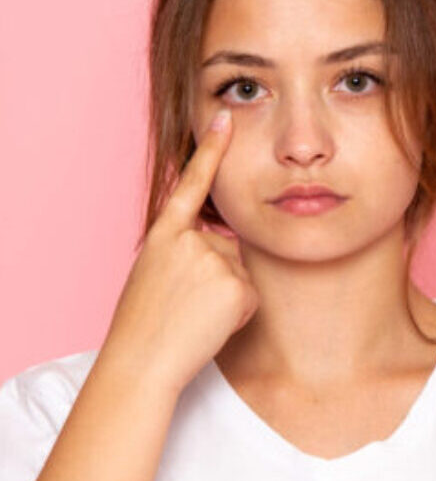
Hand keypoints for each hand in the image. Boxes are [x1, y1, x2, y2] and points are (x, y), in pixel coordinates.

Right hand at [100, 108, 258, 393]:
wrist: (140, 363)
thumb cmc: (143, 322)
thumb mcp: (153, 271)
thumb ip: (183, 249)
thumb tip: (217, 247)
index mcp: (165, 234)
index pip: (190, 182)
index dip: (210, 149)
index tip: (224, 118)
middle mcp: (191, 240)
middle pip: (227, 246)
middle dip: (217, 274)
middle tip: (186, 303)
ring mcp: (215, 260)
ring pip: (239, 273)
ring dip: (226, 295)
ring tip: (194, 316)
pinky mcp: (237, 285)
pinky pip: (250, 296)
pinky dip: (237, 313)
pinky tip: (211, 324)